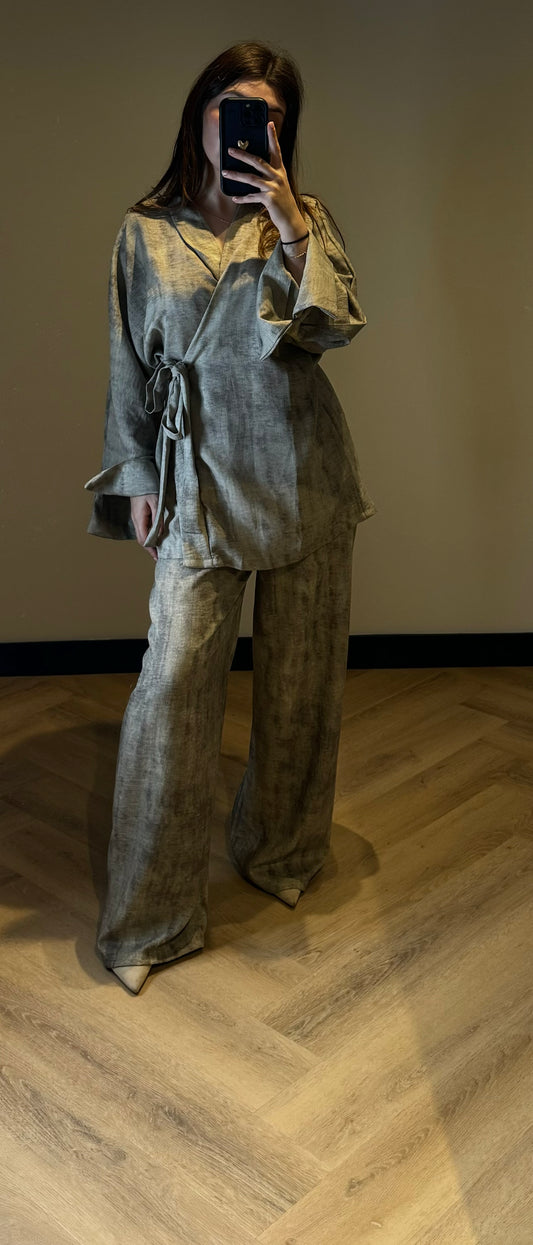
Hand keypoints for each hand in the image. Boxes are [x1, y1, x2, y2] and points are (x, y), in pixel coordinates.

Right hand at [130, 494, 160, 561]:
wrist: (137, 480)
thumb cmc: (147, 489)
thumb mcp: (156, 503)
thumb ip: (158, 518)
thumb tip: (160, 533)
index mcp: (139, 518)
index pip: (143, 538)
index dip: (150, 548)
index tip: (156, 556)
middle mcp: (136, 520)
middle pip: (141, 539)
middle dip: (149, 549)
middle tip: (158, 557)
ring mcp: (136, 518)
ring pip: (141, 535)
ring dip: (148, 543)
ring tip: (157, 550)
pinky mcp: (138, 516)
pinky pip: (142, 529)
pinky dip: (147, 536)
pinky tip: (154, 538)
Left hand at [222, 121, 306, 241]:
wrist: (291, 219)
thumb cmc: (282, 201)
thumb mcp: (278, 185)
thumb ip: (268, 175)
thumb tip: (252, 168)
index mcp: (280, 171)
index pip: (276, 150)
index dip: (272, 137)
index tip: (269, 123)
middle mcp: (278, 177)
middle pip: (258, 162)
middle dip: (243, 155)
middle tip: (230, 150)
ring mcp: (273, 188)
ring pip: (251, 178)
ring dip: (236, 175)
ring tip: (225, 173)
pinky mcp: (269, 199)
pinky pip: (252, 197)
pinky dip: (243, 198)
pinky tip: (235, 197)